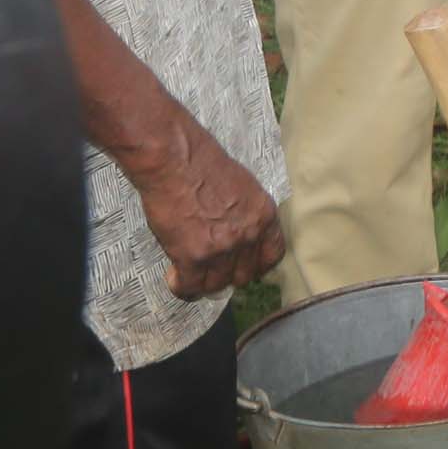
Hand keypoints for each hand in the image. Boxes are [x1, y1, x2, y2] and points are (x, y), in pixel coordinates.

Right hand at [125, 123, 284, 299]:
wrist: (176, 161)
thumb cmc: (204, 166)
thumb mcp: (245, 188)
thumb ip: (247, 214)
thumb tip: (241, 234)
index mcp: (265, 216)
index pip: (272, 257)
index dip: (256, 266)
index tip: (243, 266)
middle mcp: (249, 235)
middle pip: (243, 276)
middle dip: (227, 275)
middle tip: (211, 269)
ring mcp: (222, 248)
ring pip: (216, 285)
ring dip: (203, 282)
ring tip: (190, 273)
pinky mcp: (193, 256)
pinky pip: (191, 286)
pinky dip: (182, 286)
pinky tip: (175, 277)